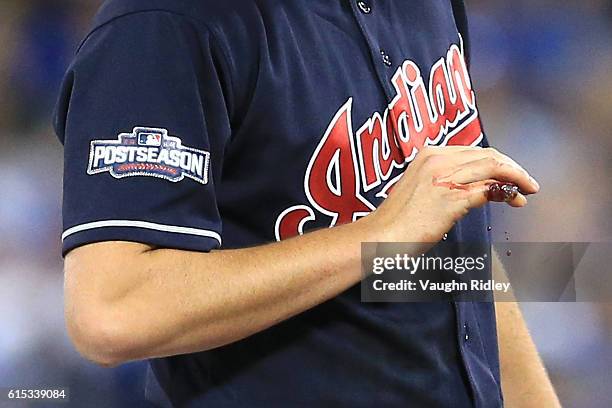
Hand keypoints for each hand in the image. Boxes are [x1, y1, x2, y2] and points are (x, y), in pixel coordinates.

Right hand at [365, 146, 539, 243]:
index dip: (495, 161)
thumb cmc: (396, 221)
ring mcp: (446, 177)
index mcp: (428, 155)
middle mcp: (438, 160)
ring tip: (528, 189)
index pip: (472, 151)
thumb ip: (440, 182)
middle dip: (511, 166)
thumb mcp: (418, 190)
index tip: (506, 173)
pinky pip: (490, 188)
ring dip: (516, 176)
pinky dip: (508, 192)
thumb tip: (466, 190)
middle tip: (525, 181)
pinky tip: (515, 200)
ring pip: (494, 166)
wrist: (380, 236)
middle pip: (487, 154)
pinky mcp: (453, 197)